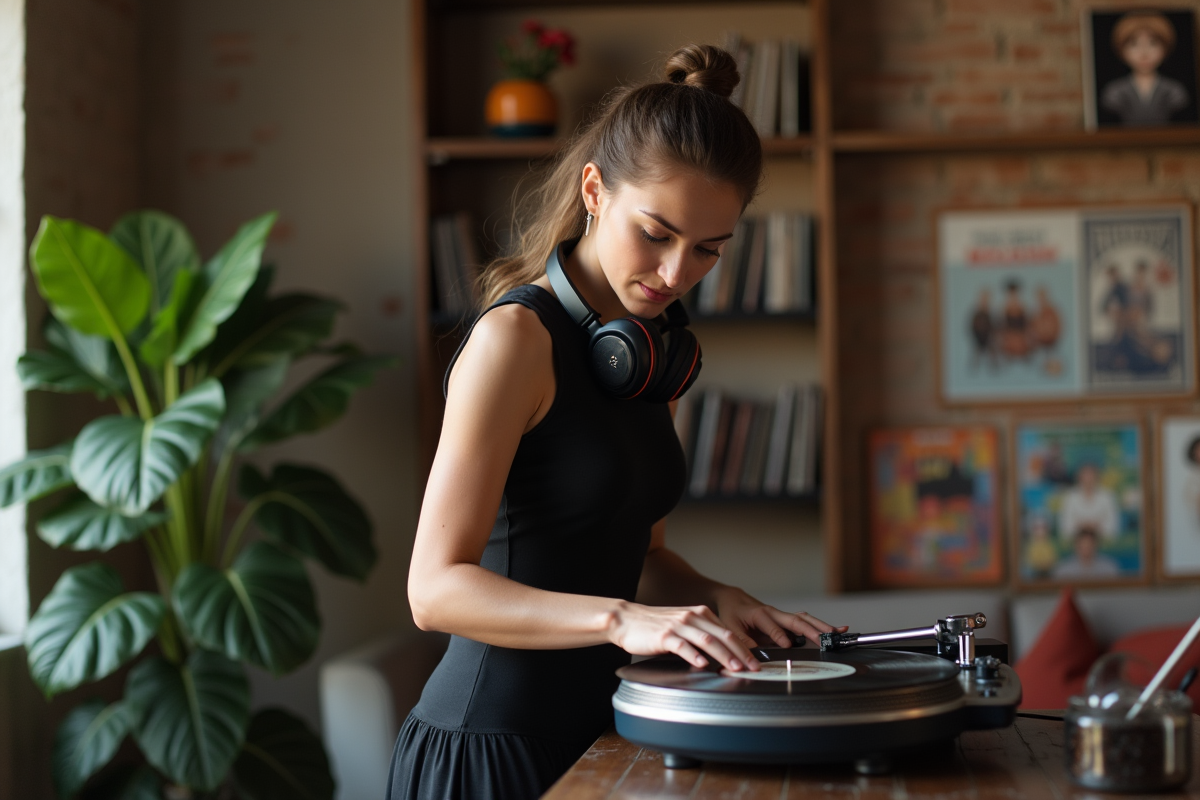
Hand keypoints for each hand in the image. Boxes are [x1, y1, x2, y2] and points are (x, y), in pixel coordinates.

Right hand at [607, 600, 760, 672]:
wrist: (628, 619)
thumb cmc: (655, 625)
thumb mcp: (683, 624)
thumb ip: (702, 634)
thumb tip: (724, 652)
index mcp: (699, 613)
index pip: (728, 631)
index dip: (744, 647)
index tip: (754, 661)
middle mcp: (692, 617)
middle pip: (722, 635)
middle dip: (741, 653)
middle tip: (753, 667)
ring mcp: (678, 626)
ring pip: (707, 640)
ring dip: (723, 655)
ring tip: (734, 668)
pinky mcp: (664, 636)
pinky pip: (682, 646)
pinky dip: (694, 656)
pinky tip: (703, 665)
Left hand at [712, 586, 847, 648]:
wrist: (734, 599)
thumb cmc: (731, 613)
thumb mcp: (730, 628)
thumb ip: (741, 643)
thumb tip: (751, 658)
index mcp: (759, 615)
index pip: (772, 627)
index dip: (779, 636)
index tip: (788, 646)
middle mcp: (774, 613)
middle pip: (795, 620)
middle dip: (810, 630)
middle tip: (824, 639)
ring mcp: (782, 616)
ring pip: (804, 620)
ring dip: (821, 627)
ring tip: (837, 633)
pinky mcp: (787, 620)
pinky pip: (806, 622)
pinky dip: (821, 625)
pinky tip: (838, 628)